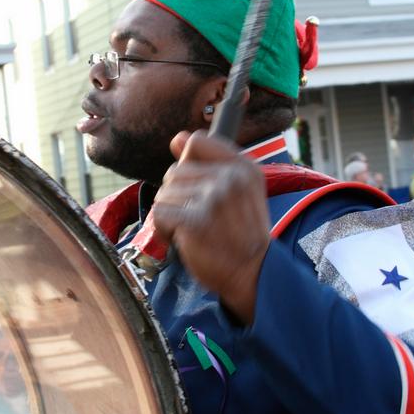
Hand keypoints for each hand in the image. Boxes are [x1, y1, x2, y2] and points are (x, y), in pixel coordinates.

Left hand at [152, 129, 270, 323]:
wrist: (253, 275)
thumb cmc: (240, 234)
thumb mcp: (237, 191)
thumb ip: (208, 163)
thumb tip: (177, 138)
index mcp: (243, 166)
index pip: (197, 141)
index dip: (188, 163)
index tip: (198, 187)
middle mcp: (230, 178)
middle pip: (175, 171)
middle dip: (178, 196)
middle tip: (200, 218)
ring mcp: (213, 198)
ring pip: (164, 193)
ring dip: (171, 215)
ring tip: (194, 230)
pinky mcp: (195, 220)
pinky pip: (159, 214)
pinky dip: (164, 230)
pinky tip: (183, 240)